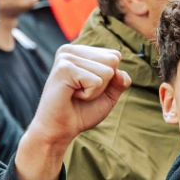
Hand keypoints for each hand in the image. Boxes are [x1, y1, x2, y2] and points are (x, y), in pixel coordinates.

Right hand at [15, 45, 131, 179]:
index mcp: (80, 52)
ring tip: (76, 94)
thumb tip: (120, 72)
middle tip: (82, 92)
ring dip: (96, 91)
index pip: (115, 56)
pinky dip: (89, 95)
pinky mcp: (64, 68)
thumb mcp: (108, 94)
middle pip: (113, 60)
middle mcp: (71, 50)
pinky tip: (72, 95)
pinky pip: (96, 81)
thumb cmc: (81, 111)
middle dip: (104, 84)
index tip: (88, 87)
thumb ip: (120, 80)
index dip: (110, 79)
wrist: (59, 130)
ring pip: (107, 71)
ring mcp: (66, 57)